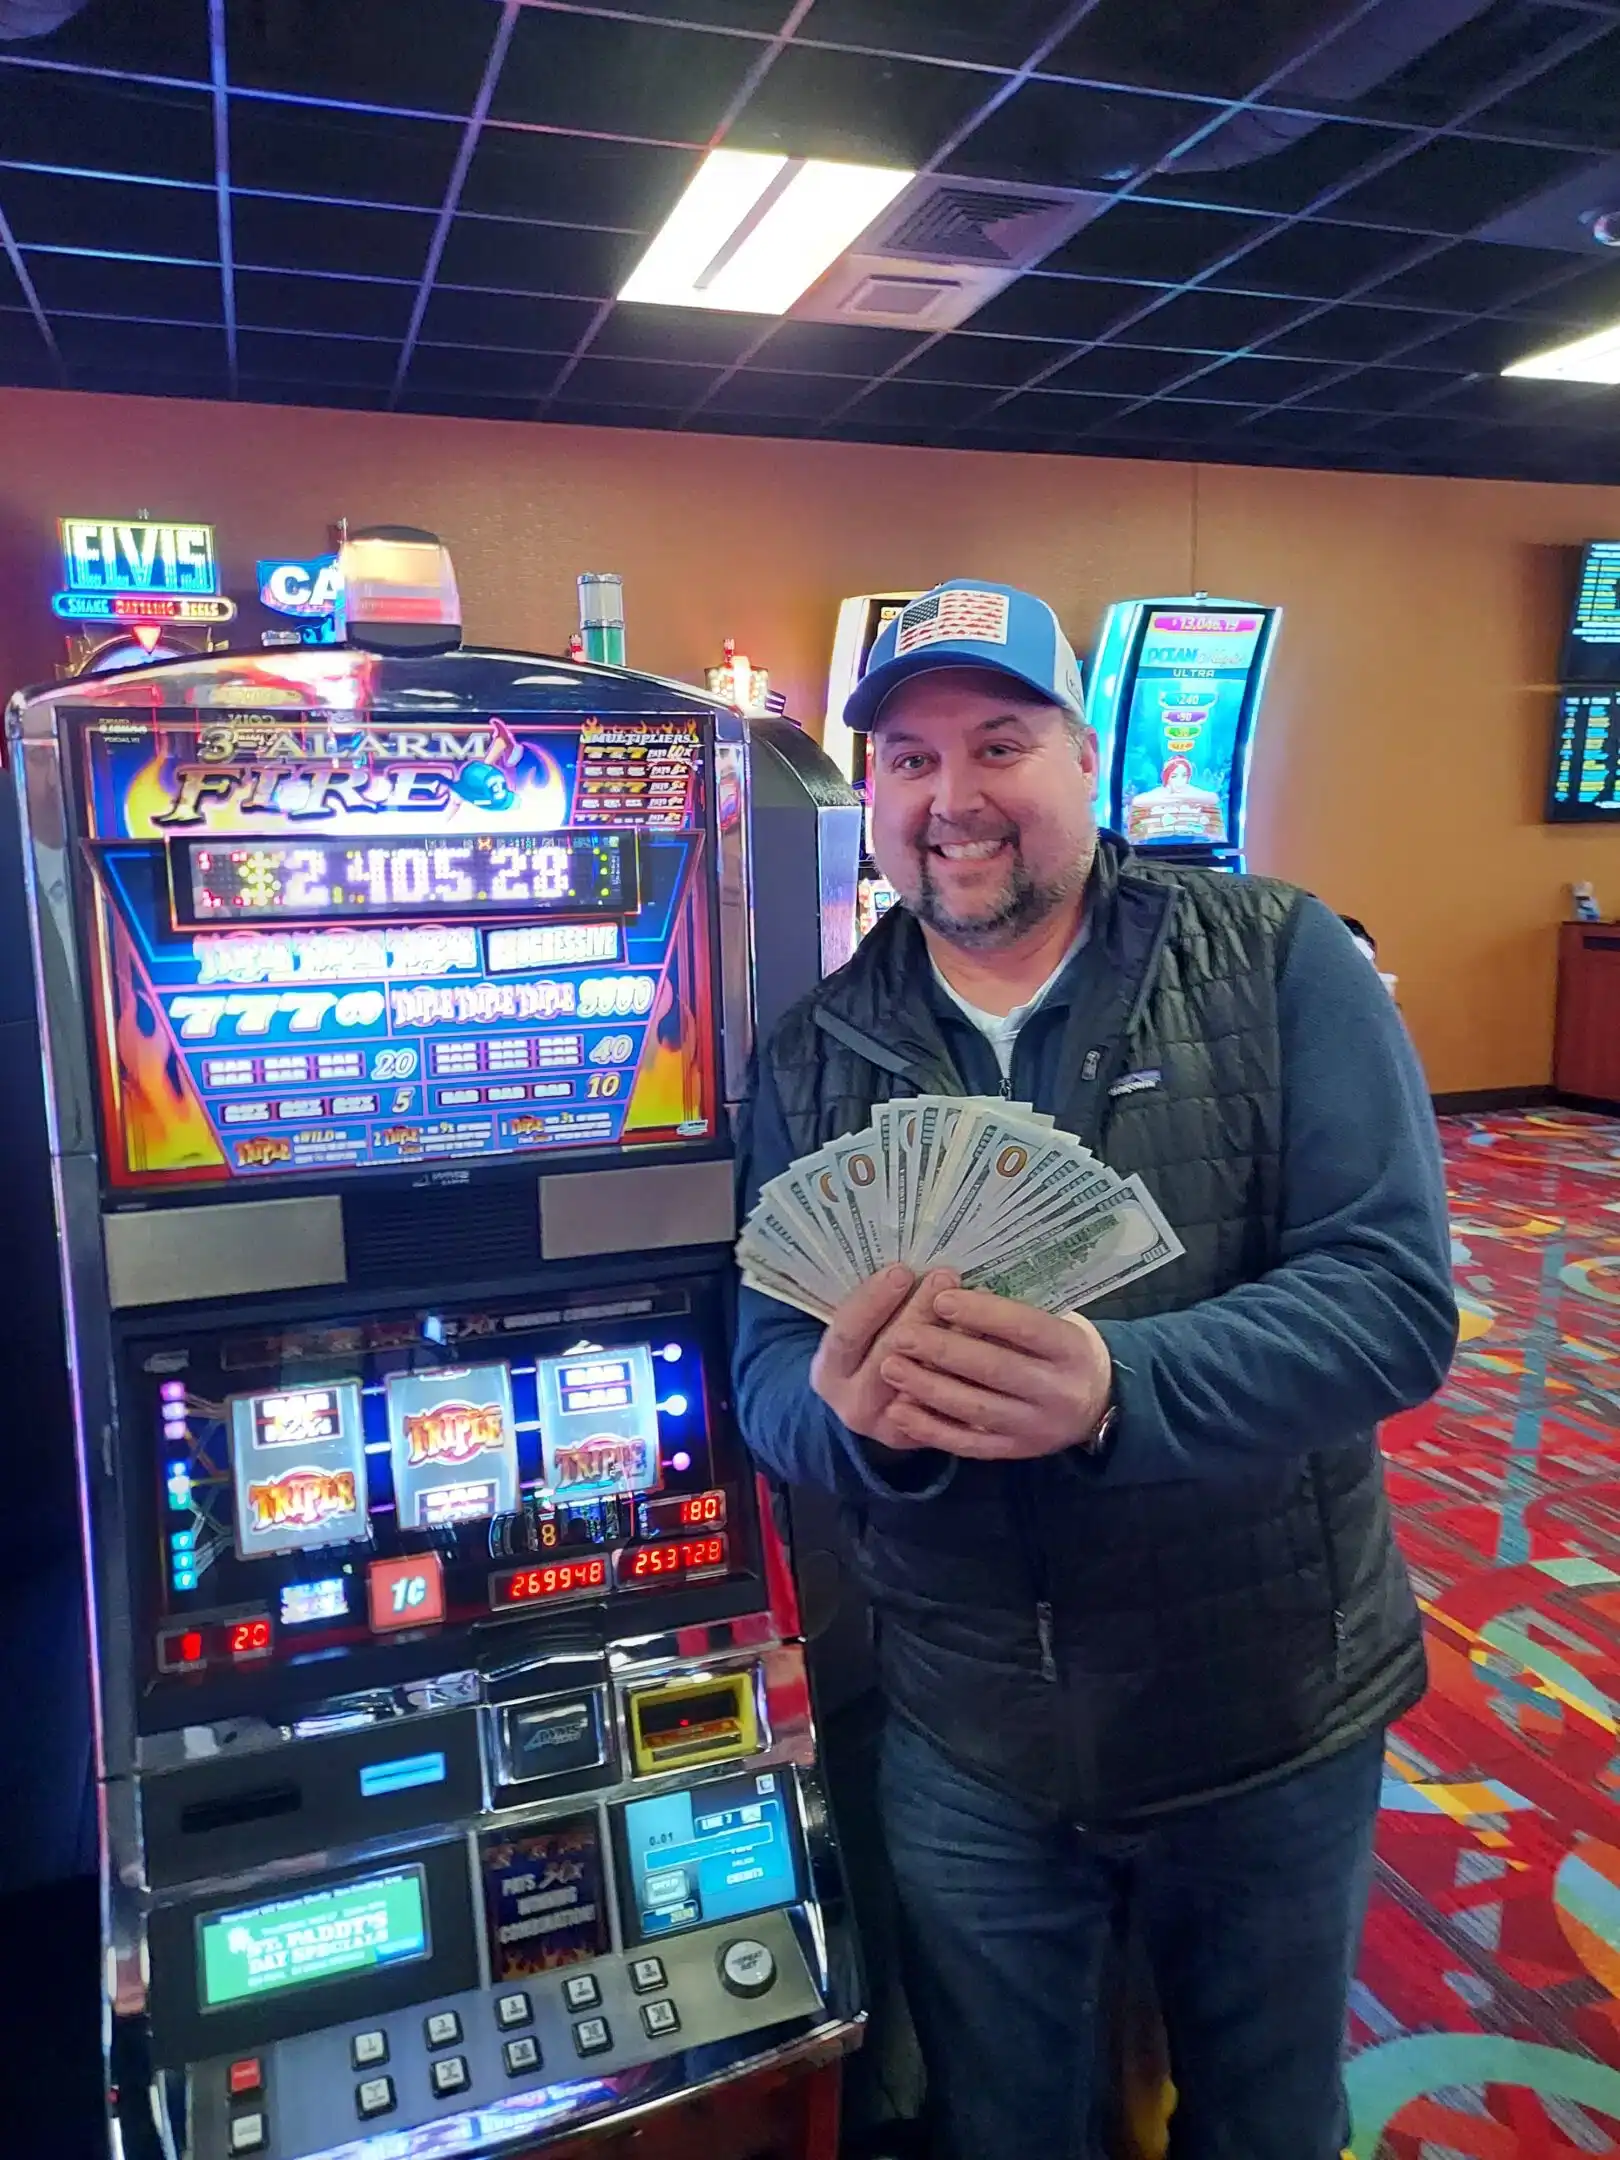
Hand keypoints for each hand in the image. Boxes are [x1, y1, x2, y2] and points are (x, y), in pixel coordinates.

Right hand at [810, 1266, 964, 1450]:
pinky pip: (951, 1402)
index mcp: (828, 1373)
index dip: (874, 1301)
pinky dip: (970, 1368)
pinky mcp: (925, 1438)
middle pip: (889, 1354)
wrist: (872, 1404)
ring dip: (951, 1337)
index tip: (902, 1271)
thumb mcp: (856, 1330)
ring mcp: (890, 1427)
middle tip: (945, 1276)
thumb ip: (875, 1306)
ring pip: (925, 1380)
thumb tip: (912, 1266)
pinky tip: (989, 1336)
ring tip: (974, 1299)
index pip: (847, 1333)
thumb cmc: (866, 1349)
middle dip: (918, 1311)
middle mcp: (854, 1405)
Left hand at [878, 1288, 1112, 1460]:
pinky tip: (898, 1411)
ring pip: (976, 1410)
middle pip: (995, 1370)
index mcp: (1072, 1350)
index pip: (1024, 1328)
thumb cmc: (1063, 1347)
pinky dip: (930, 1429)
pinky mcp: (1015, 1451)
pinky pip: (968, 1444)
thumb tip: (953, 1292)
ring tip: (890, 1367)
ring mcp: (1037, 1428)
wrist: (1099, 1403)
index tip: (940, 1298)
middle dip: (943, 1351)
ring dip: (928, 1388)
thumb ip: (1014, 1312)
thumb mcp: (1057, 1320)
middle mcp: (1058, 1392)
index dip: (981, 1313)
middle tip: (901, 1335)